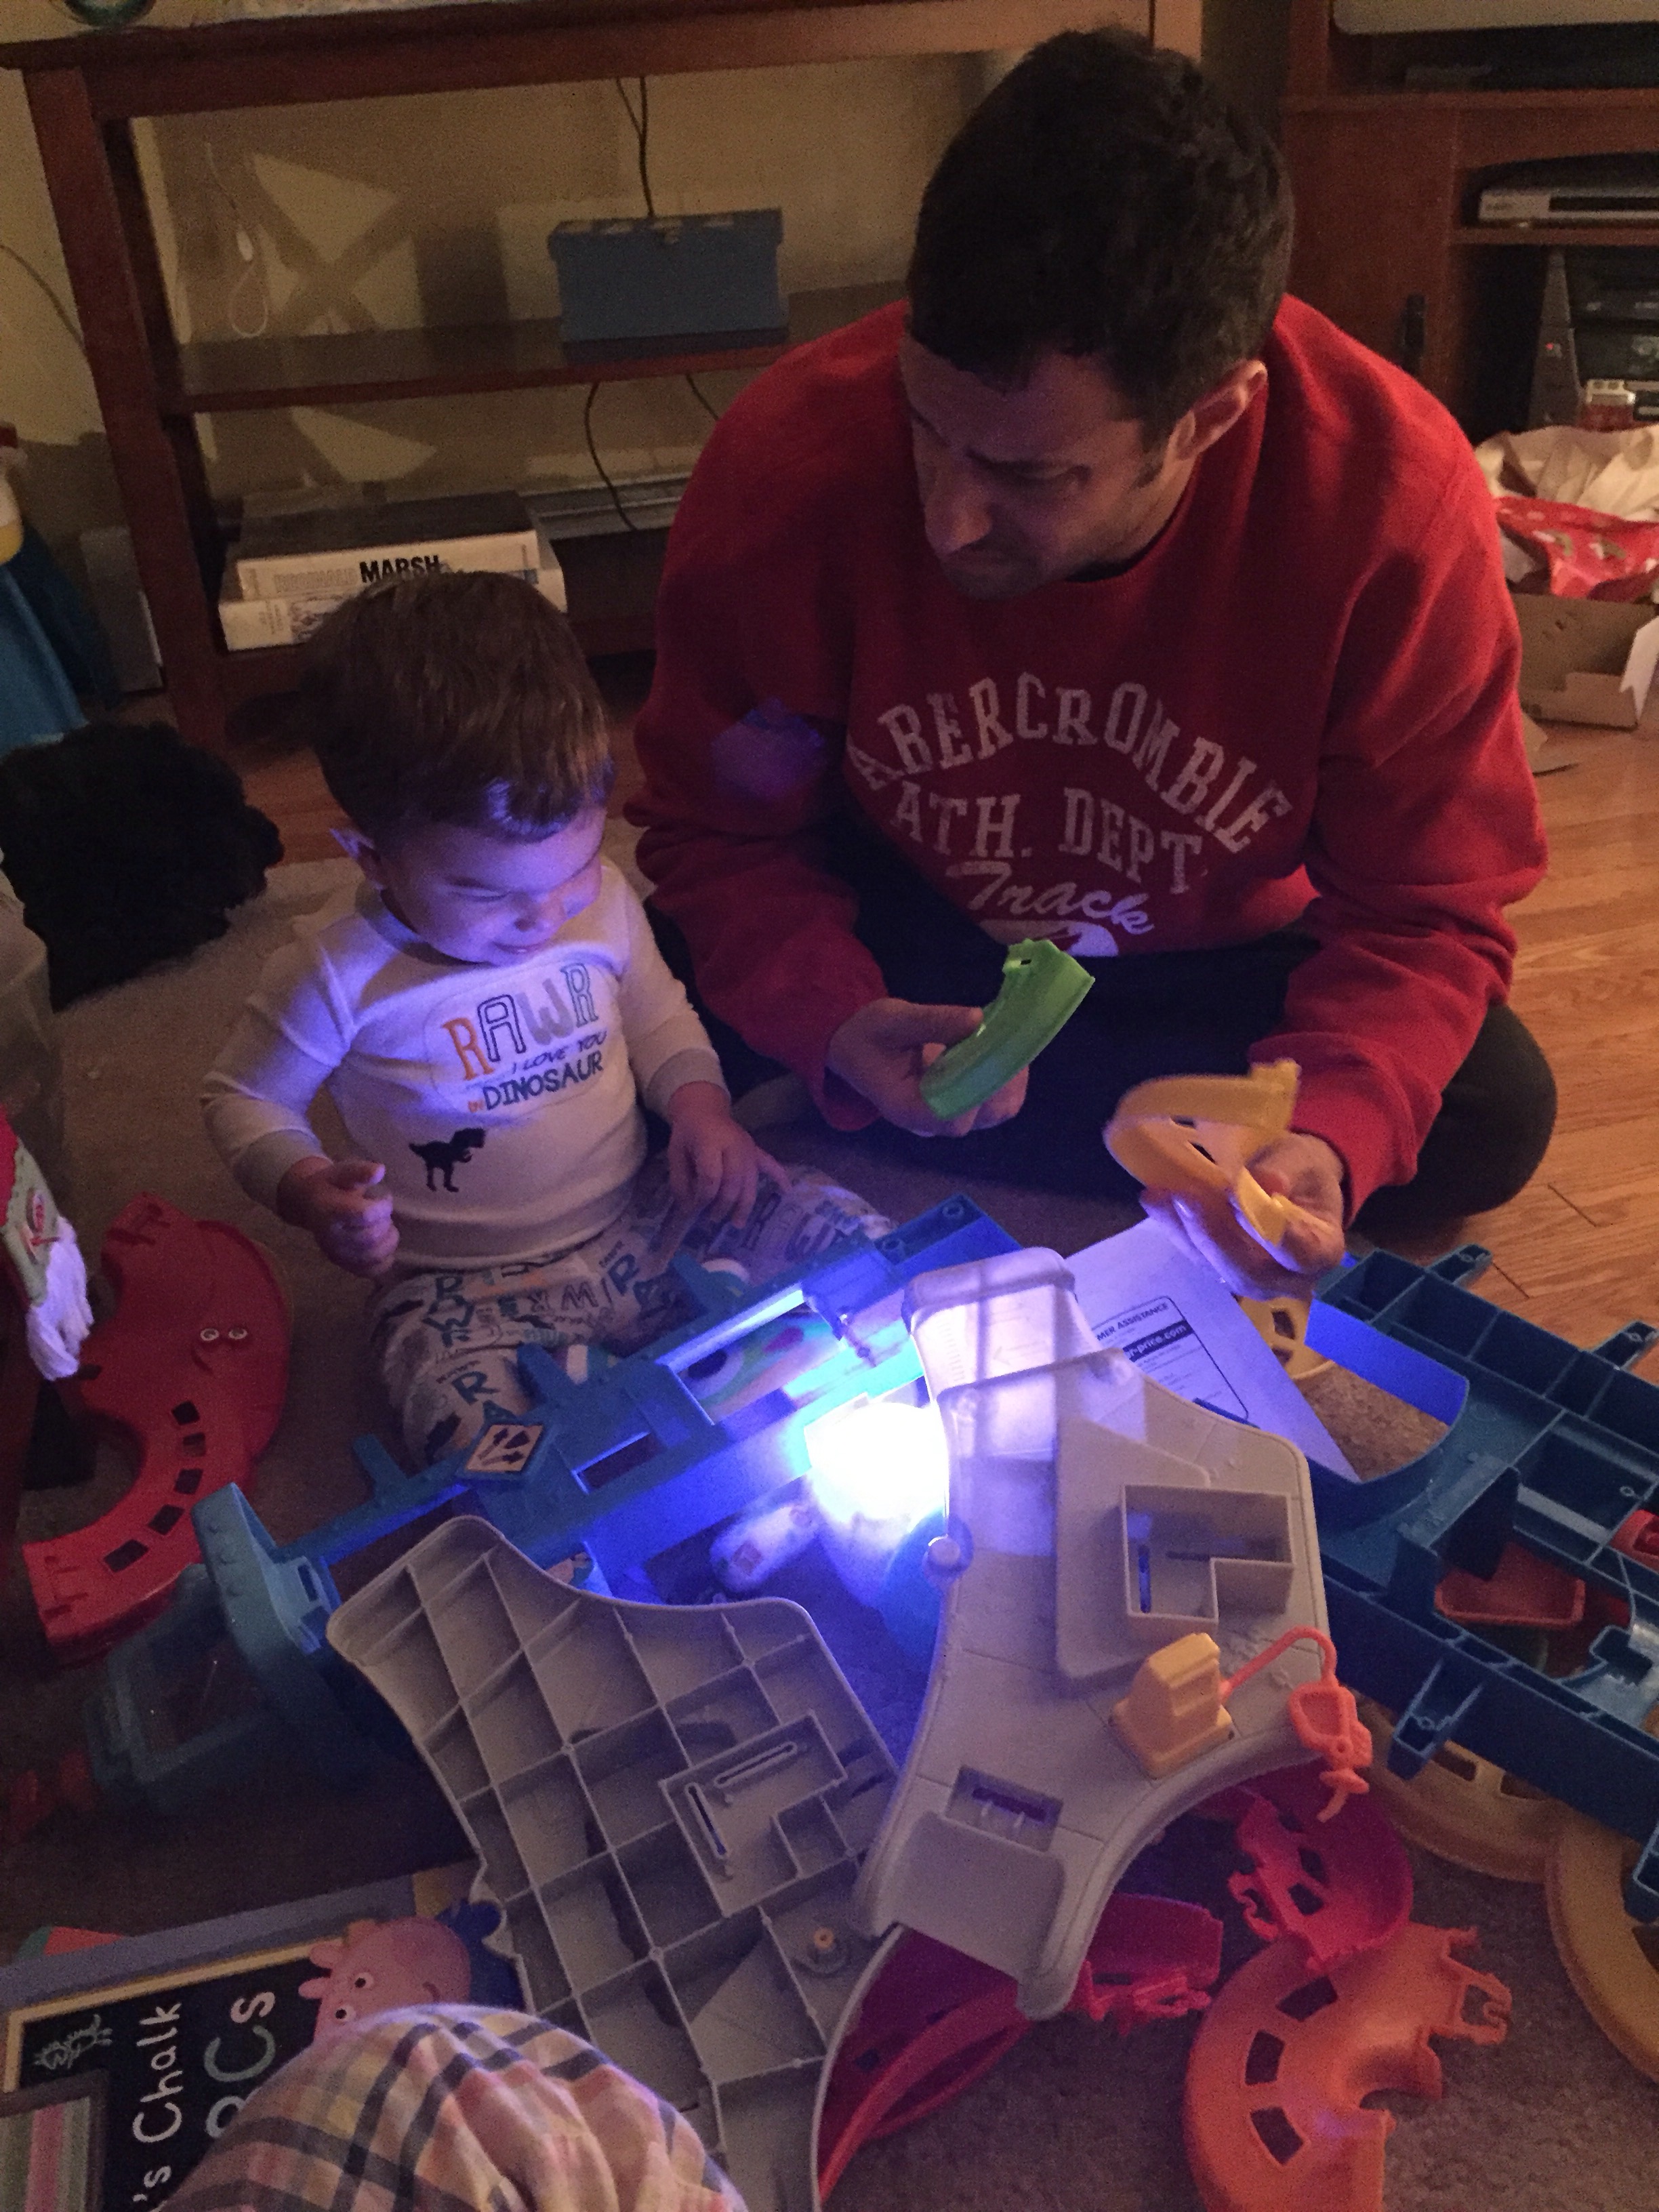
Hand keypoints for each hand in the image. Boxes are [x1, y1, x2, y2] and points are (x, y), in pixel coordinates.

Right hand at [279, 1156, 398, 1278]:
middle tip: (383, 1213)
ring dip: (388, 1240)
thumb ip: (360, 1171)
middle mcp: (330, 1236)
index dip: (383, 1206)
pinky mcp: (344, 1265)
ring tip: (384, 1227)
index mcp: (329, 1210)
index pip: (365, 1214)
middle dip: (385, 1222)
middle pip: (371, 1236)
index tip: (384, 1198)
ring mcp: (337, 1253)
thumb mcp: (342, 1171)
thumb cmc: (331, 1185)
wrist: (310, 1203)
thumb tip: (379, 1170)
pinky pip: (370, 1271)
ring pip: (373, 1255)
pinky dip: (384, 1260)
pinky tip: (383, 1245)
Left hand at [664, 1083, 769, 1238]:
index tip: (693, 1209)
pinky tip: (787, 1191)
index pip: (711, 1176)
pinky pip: (770, 1164)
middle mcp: (734, 1144)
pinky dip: (780, 1177)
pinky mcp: (756, 1149)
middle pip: (734, 1181)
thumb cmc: (688, 1132)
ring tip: (736, 1223)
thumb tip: (689, 1209)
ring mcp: (748, 1147)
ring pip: (751, 1181)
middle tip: (711, 1219)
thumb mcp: (675, 1153)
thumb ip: (680, 1181)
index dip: (703, 1196)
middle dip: (723, 1205)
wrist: (703, 1109)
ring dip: (745, 1204)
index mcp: (710, 1141)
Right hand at [825, 998, 1027, 1137]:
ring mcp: (947, 1117)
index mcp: (908, 1108)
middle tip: (1006, 1037)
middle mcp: (930, 1122)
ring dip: (1010, 1077)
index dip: (979, 1091)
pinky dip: (1008, 1079)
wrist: (856, 1047)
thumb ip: (933, 1021)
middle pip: (981, 1116)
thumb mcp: (892, 1019)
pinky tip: (1001, 1050)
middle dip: (1002, 1078)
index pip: (953, 1118)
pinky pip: (995, 1102)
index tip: (989, 1053)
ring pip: (995, 1111)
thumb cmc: (868, 1035)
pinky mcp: (960, 1106)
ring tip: (1006, 1040)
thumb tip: (978, 1019)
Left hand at [1140, 1130, 1348, 1297]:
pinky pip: (1196, 1257)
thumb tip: (1263, 1183)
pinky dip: (1173, 1229)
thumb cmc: (1301, 1172)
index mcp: (1322, 1250)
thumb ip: (1285, 1171)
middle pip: (1250, 1270)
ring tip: (1161, 1196)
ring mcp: (1252, 1280)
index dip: (1273, 1233)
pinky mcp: (1221, 1271)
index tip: (1243, 1201)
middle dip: (1215, 1236)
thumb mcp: (1301, 1159)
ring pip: (1217, 1267)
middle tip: (1188, 1198)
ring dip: (1187, 1232)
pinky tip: (1155, 1201)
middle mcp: (1288, 1277)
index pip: (1302, 1252)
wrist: (1289, 1183)